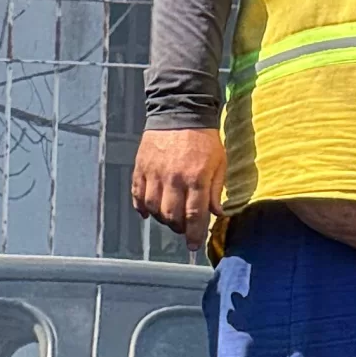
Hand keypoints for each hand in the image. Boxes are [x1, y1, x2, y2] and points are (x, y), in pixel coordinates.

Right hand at [133, 127, 226, 250]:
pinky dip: (140, 206)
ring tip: (169, 218)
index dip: (194, 234)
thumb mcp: (219, 163)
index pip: (194, 215)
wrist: (180, 111)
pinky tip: (147, 212)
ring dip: (161, 218)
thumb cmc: (204, 139)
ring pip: (152, 207)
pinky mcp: (141, 166)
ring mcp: (154, 172)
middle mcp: (173, 178)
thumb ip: (216, 190)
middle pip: (171, 215)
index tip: (194, 246)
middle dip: (178, 228)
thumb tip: (217, 214)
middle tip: (183, 229)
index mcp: (196, 178)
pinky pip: (137, 193)